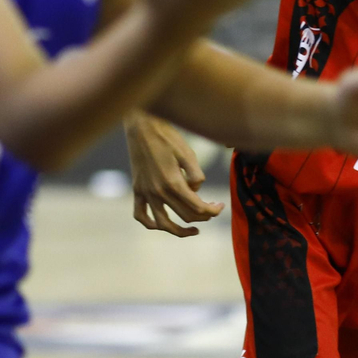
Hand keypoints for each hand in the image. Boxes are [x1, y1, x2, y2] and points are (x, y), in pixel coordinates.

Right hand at [126, 111, 223, 236]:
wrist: (142, 126)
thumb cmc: (168, 137)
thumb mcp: (188, 153)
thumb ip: (197, 176)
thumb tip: (196, 190)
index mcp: (173, 183)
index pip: (198, 207)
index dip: (213, 210)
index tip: (220, 205)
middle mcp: (158, 192)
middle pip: (185, 216)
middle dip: (203, 216)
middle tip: (212, 210)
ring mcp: (146, 192)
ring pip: (163, 224)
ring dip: (179, 231)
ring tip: (192, 230)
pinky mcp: (137, 189)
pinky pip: (140, 214)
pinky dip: (150, 224)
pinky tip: (161, 224)